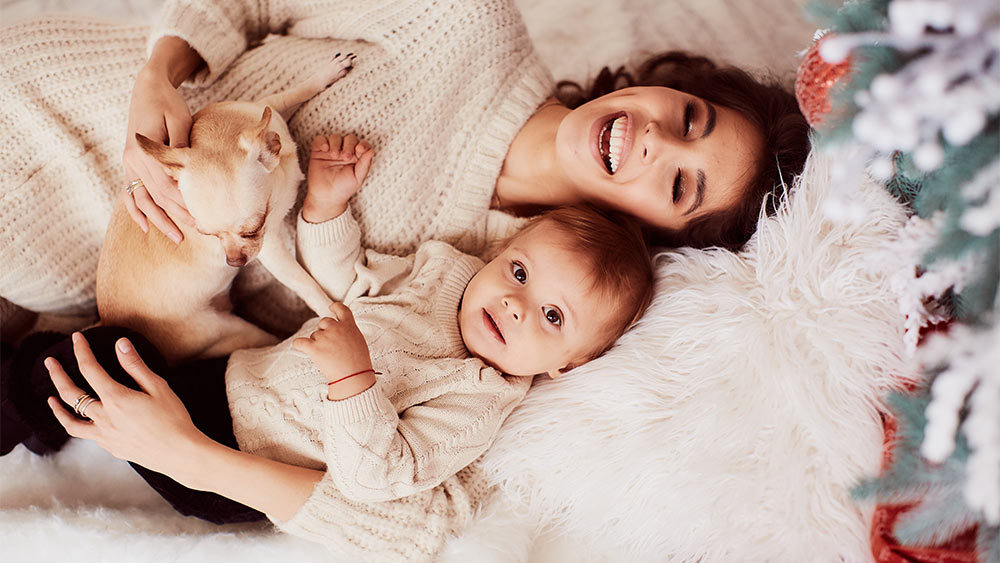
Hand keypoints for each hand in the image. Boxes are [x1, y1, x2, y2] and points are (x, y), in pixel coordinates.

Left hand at [45, 333, 206, 484]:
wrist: (179, 453)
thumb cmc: (174, 418)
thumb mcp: (159, 386)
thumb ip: (135, 365)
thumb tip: (120, 343)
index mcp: (116, 398)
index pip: (90, 369)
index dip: (81, 351)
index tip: (76, 338)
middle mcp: (104, 418)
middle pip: (71, 394)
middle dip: (57, 375)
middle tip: (50, 362)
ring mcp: (104, 435)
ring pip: (70, 421)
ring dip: (57, 408)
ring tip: (50, 399)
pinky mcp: (110, 447)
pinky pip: (86, 435)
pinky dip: (78, 424)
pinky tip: (83, 420)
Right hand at [121, 67, 195, 243]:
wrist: (147, 89)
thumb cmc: (168, 103)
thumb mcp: (179, 120)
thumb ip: (180, 146)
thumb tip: (187, 171)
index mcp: (143, 151)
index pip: (166, 187)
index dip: (184, 204)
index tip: (203, 217)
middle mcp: (132, 161)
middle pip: (157, 197)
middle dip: (177, 217)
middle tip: (199, 232)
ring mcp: (128, 164)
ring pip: (143, 200)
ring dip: (159, 221)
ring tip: (177, 238)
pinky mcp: (130, 164)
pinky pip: (130, 193)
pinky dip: (136, 211)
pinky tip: (145, 227)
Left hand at [292, 302, 373, 385]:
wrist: (354, 376)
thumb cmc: (359, 363)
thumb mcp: (360, 341)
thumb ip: (350, 332)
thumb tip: (343, 332)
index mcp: (349, 325)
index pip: (341, 309)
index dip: (335, 307)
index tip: (331, 308)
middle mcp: (336, 328)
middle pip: (324, 322)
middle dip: (324, 331)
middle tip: (330, 344)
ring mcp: (324, 337)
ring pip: (314, 335)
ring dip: (317, 342)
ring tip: (327, 356)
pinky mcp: (314, 348)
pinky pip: (299, 342)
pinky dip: (298, 345)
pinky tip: (300, 347)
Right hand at [302, 134, 374, 222]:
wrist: (326, 197)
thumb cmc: (343, 189)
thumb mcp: (358, 177)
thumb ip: (365, 164)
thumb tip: (371, 150)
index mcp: (357, 157)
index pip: (362, 144)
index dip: (362, 144)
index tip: (360, 150)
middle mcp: (345, 152)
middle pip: (350, 138)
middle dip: (349, 144)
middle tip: (346, 157)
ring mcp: (332, 151)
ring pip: (335, 137)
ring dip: (336, 143)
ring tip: (335, 155)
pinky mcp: (318, 152)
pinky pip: (320, 139)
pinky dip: (322, 141)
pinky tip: (325, 149)